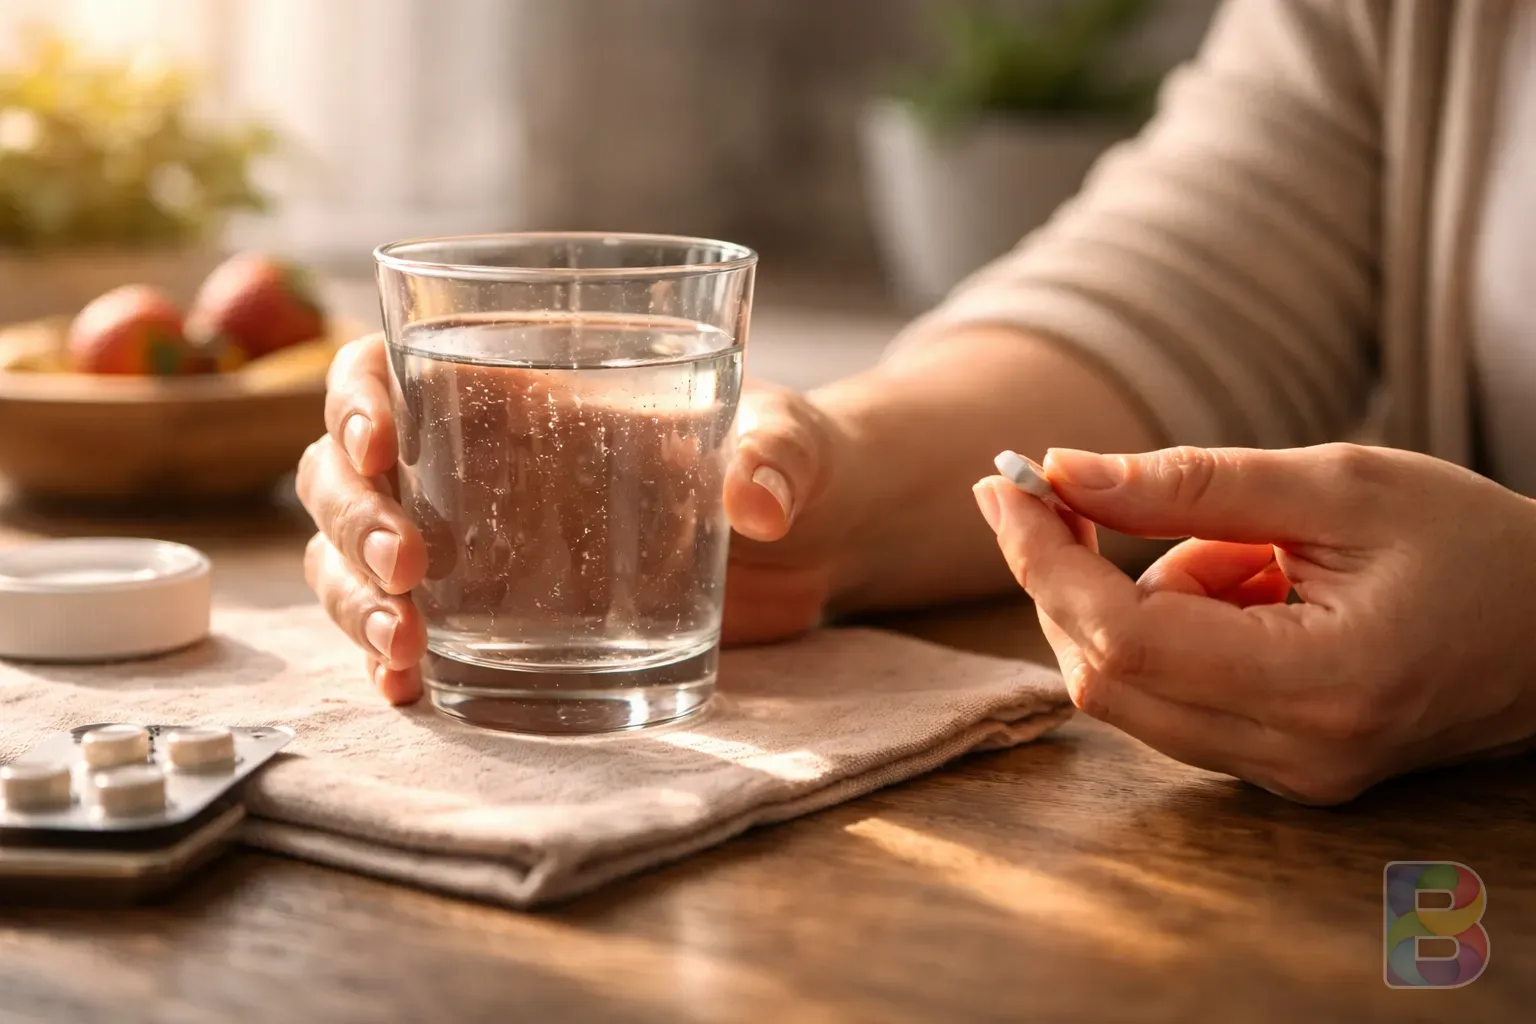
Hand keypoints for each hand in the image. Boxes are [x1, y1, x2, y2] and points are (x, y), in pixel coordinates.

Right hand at [297, 334, 863, 703]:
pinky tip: (403, 689)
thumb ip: (778, 455)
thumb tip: (761, 503)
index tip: (379, 446)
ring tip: (404, 645)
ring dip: (355, 596)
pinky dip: (387, 658)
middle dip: (355, 516)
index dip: (356, 399)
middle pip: (350, 473)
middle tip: (409, 565)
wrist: (811, 540)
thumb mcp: (791, 442)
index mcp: (523, 391)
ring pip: (356, 555)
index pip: (392, 369)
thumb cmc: (788, 458)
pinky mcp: (504, 616)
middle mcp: (478, 463)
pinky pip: (408, 629)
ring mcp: (481, 544)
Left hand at [973, 443, 1535, 803]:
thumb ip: (1192, 483)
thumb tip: (1063, 473)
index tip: (1003, 487)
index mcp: (1321, 683)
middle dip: (1063, 578)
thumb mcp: (1339, 483)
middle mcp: (1295, 754)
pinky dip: (1175, 630)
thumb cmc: (1471, 542)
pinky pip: (1173, 697)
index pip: (1126, 637)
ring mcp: (1287, 776)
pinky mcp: (1279, 771)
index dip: (1045, 561)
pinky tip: (1250, 586)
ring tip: (1247, 547)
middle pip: (1106, 676)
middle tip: (1060, 491)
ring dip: (1137, 601)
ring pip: (1131, 689)